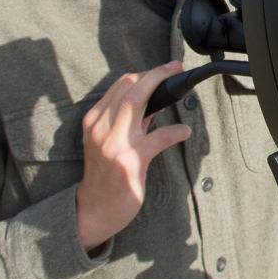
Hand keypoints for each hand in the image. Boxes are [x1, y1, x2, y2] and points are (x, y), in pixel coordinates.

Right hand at [75, 61, 192, 250]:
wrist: (92, 211)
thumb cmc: (105, 176)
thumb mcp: (109, 142)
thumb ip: (128, 122)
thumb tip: (154, 101)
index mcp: (94, 121)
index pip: (119, 86)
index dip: (144, 73)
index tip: (163, 69)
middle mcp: (100, 129)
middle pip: (129, 88)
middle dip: (155, 73)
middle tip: (175, 67)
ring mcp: (113, 145)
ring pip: (137, 103)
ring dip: (162, 89)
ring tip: (181, 90)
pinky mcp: (128, 163)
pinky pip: (157, 138)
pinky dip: (175, 131)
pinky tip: (185, 131)